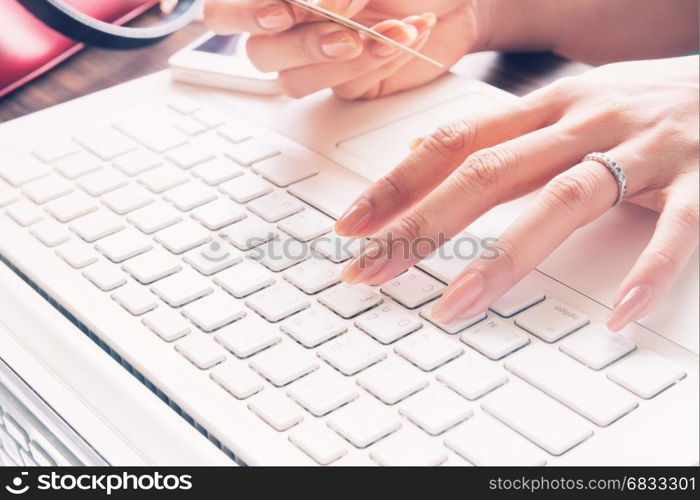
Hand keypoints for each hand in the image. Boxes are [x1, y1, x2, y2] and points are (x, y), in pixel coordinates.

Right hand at [202, 0, 485, 98]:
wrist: (459, 0)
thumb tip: (311, 8)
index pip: (226, 11)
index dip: (246, 13)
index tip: (286, 10)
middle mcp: (292, 25)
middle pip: (257, 52)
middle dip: (301, 44)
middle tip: (345, 33)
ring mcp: (317, 59)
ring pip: (293, 81)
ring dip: (343, 58)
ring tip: (392, 30)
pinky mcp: (347, 83)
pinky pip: (341, 89)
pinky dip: (375, 63)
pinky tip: (405, 38)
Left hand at [336, 56, 698, 331]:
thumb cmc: (638, 102)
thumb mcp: (562, 106)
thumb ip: (500, 136)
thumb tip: (426, 155)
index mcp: (546, 107)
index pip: (455, 142)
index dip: (398, 183)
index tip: (351, 226)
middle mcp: (585, 121)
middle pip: (490, 171)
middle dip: (423, 224)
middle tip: (372, 271)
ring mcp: (643, 149)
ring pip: (564, 199)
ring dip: (505, 255)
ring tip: (456, 303)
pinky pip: (676, 229)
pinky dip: (648, 271)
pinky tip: (618, 315)